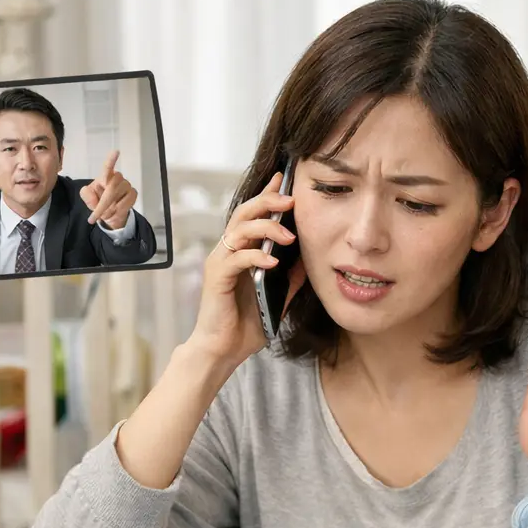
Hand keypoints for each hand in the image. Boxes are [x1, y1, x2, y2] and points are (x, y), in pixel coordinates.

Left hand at [81, 150, 137, 228]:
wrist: (110, 212)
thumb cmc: (98, 200)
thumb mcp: (88, 197)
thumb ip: (86, 195)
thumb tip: (94, 198)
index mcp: (105, 175)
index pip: (108, 166)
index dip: (112, 159)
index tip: (116, 152)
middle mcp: (117, 178)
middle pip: (112, 188)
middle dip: (103, 204)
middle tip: (96, 215)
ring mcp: (127, 185)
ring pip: (119, 198)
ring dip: (110, 209)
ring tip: (105, 214)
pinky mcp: (133, 194)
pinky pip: (126, 204)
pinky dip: (118, 211)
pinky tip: (115, 212)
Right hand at [187, 169, 304, 366]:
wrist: (224, 349)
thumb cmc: (247, 323)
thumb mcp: (279, 296)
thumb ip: (292, 277)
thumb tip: (311, 258)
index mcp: (242, 251)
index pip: (254, 215)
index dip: (268, 195)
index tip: (285, 178)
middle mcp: (228, 251)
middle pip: (244, 213)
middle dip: (267, 202)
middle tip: (291, 200)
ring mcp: (220, 262)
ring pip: (239, 230)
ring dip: (266, 228)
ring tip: (289, 236)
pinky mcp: (216, 278)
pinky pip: (236, 259)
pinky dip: (255, 257)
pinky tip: (272, 262)